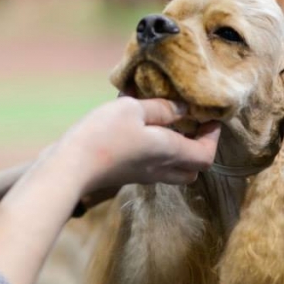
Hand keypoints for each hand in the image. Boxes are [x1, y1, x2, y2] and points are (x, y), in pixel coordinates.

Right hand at [55, 96, 220, 193]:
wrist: (70, 167)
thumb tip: (183, 108)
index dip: (213, 137)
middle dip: (199, 148)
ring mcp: (143, 174)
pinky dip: (157, 151)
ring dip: (178, 151)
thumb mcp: (133, 109)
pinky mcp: (126, 174)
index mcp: (169, 152)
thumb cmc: (103, 135)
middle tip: (193, 125)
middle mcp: (160, 168)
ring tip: (169, 127)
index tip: (211, 117)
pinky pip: (153, 166)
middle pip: (193, 169)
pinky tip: (142, 130)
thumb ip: (161, 108)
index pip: (206, 155)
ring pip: (174, 170)